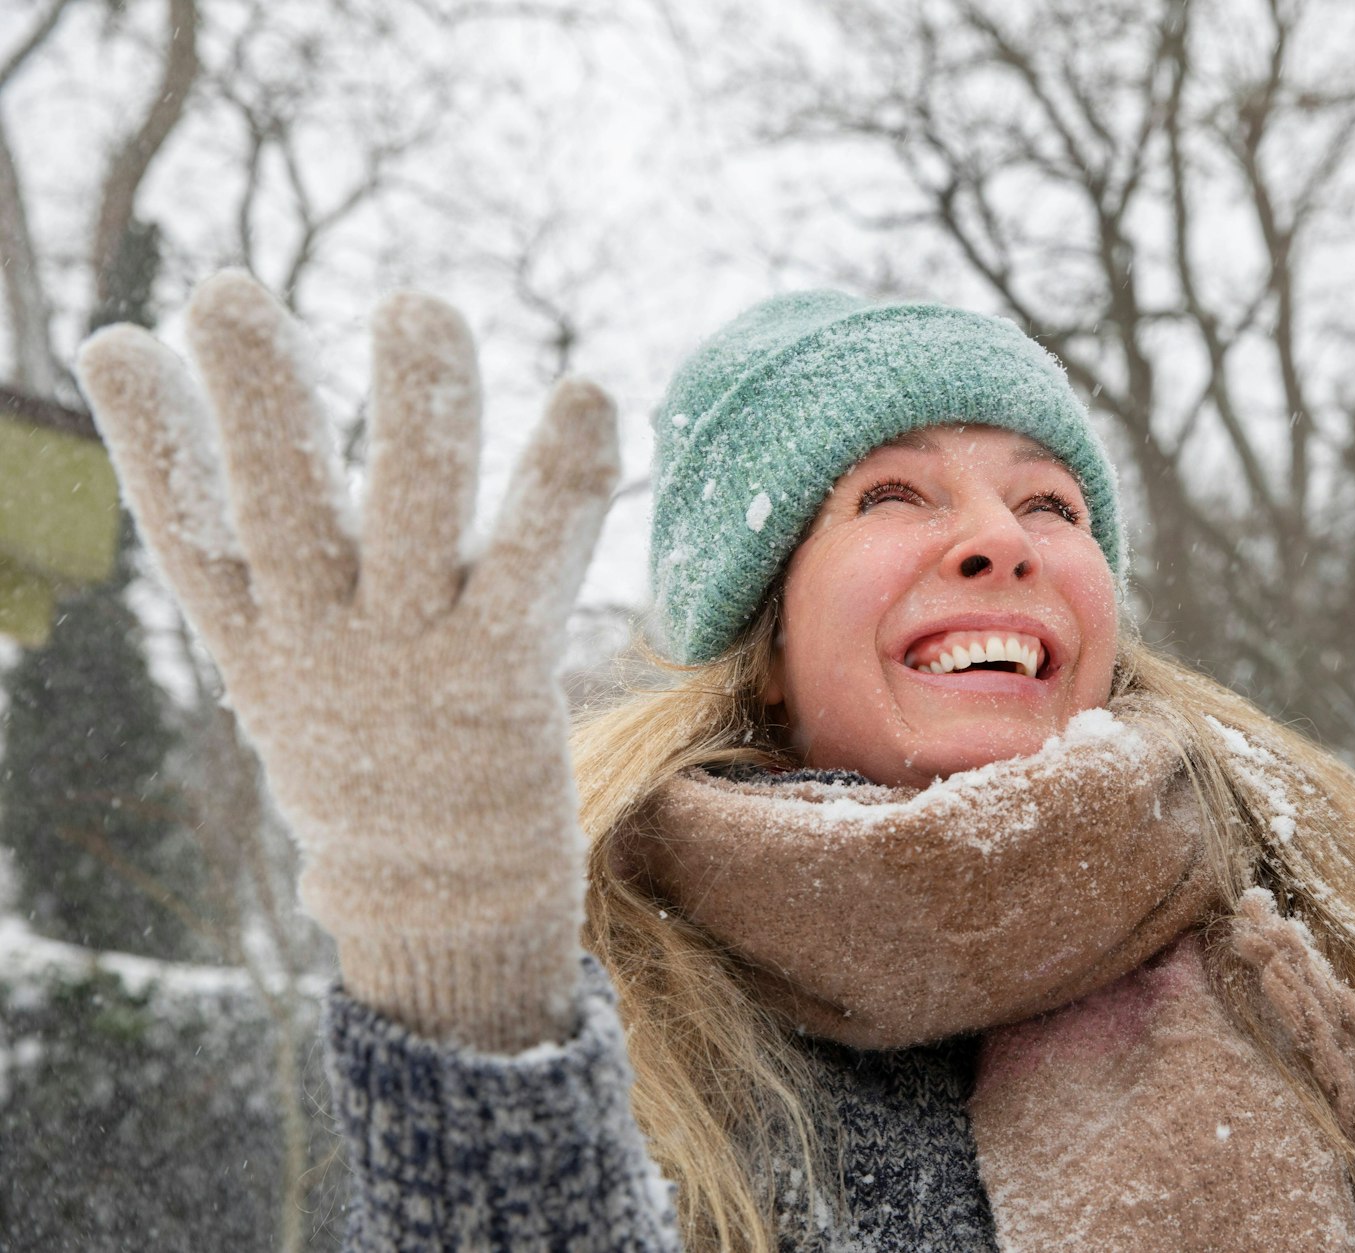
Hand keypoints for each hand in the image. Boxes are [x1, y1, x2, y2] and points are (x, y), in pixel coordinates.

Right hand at [76, 272, 618, 1050]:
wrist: (445, 910)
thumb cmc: (373, 766)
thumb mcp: (288, 678)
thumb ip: (257, 579)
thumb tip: (225, 492)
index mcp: (266, 643)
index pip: (190, 536)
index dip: (151, 442)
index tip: (118, 342)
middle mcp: (325, 643)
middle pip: (275, 508)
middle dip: (256, 401)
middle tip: (229, 292)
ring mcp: (413, 660)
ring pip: (404, 516)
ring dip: (412, 409)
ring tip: (414, 308)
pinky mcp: (503, 677)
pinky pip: (529, 563)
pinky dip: (557, 483)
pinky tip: (584, 392)